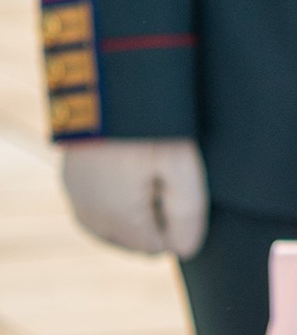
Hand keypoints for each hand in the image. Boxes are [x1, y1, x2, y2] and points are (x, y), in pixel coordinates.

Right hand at [61, 137, 207, 259]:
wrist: (110, 83)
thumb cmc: (153, 123)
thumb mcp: (182, 165)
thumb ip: (188, 215)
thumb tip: (184, 251)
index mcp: (118, 218)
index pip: (157, 247)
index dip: (174, 221)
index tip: (176, 184)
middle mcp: (90, 215)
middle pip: (134, 240)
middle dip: (153, 218)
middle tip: (161, 174)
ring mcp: (75, 197)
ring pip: (113, 227)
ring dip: (133, 210)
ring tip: (145, 168)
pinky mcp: (69, 180)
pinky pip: (95, 208)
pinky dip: (114, 199)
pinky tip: (128, 168)